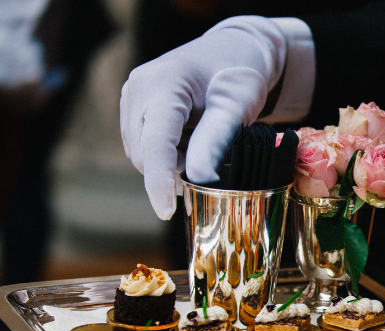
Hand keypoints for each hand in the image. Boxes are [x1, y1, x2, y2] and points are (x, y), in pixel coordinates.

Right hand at [120, 16, 286, 218]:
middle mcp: (139, 88)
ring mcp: (132, 96)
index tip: (165, 211)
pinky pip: (142, 145)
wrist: (231, 52)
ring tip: (200, 153)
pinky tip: (188, 148)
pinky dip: (165, 156)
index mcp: (164, 84)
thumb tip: (199, 178)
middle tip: (209, 172)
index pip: (154, 143)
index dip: (159, 180)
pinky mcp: (134, 106)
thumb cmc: (239, 75)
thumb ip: (216, 138)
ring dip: (168, 166)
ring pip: (140, 153)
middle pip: (144, 153)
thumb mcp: (237, 104)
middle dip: (172, 173)